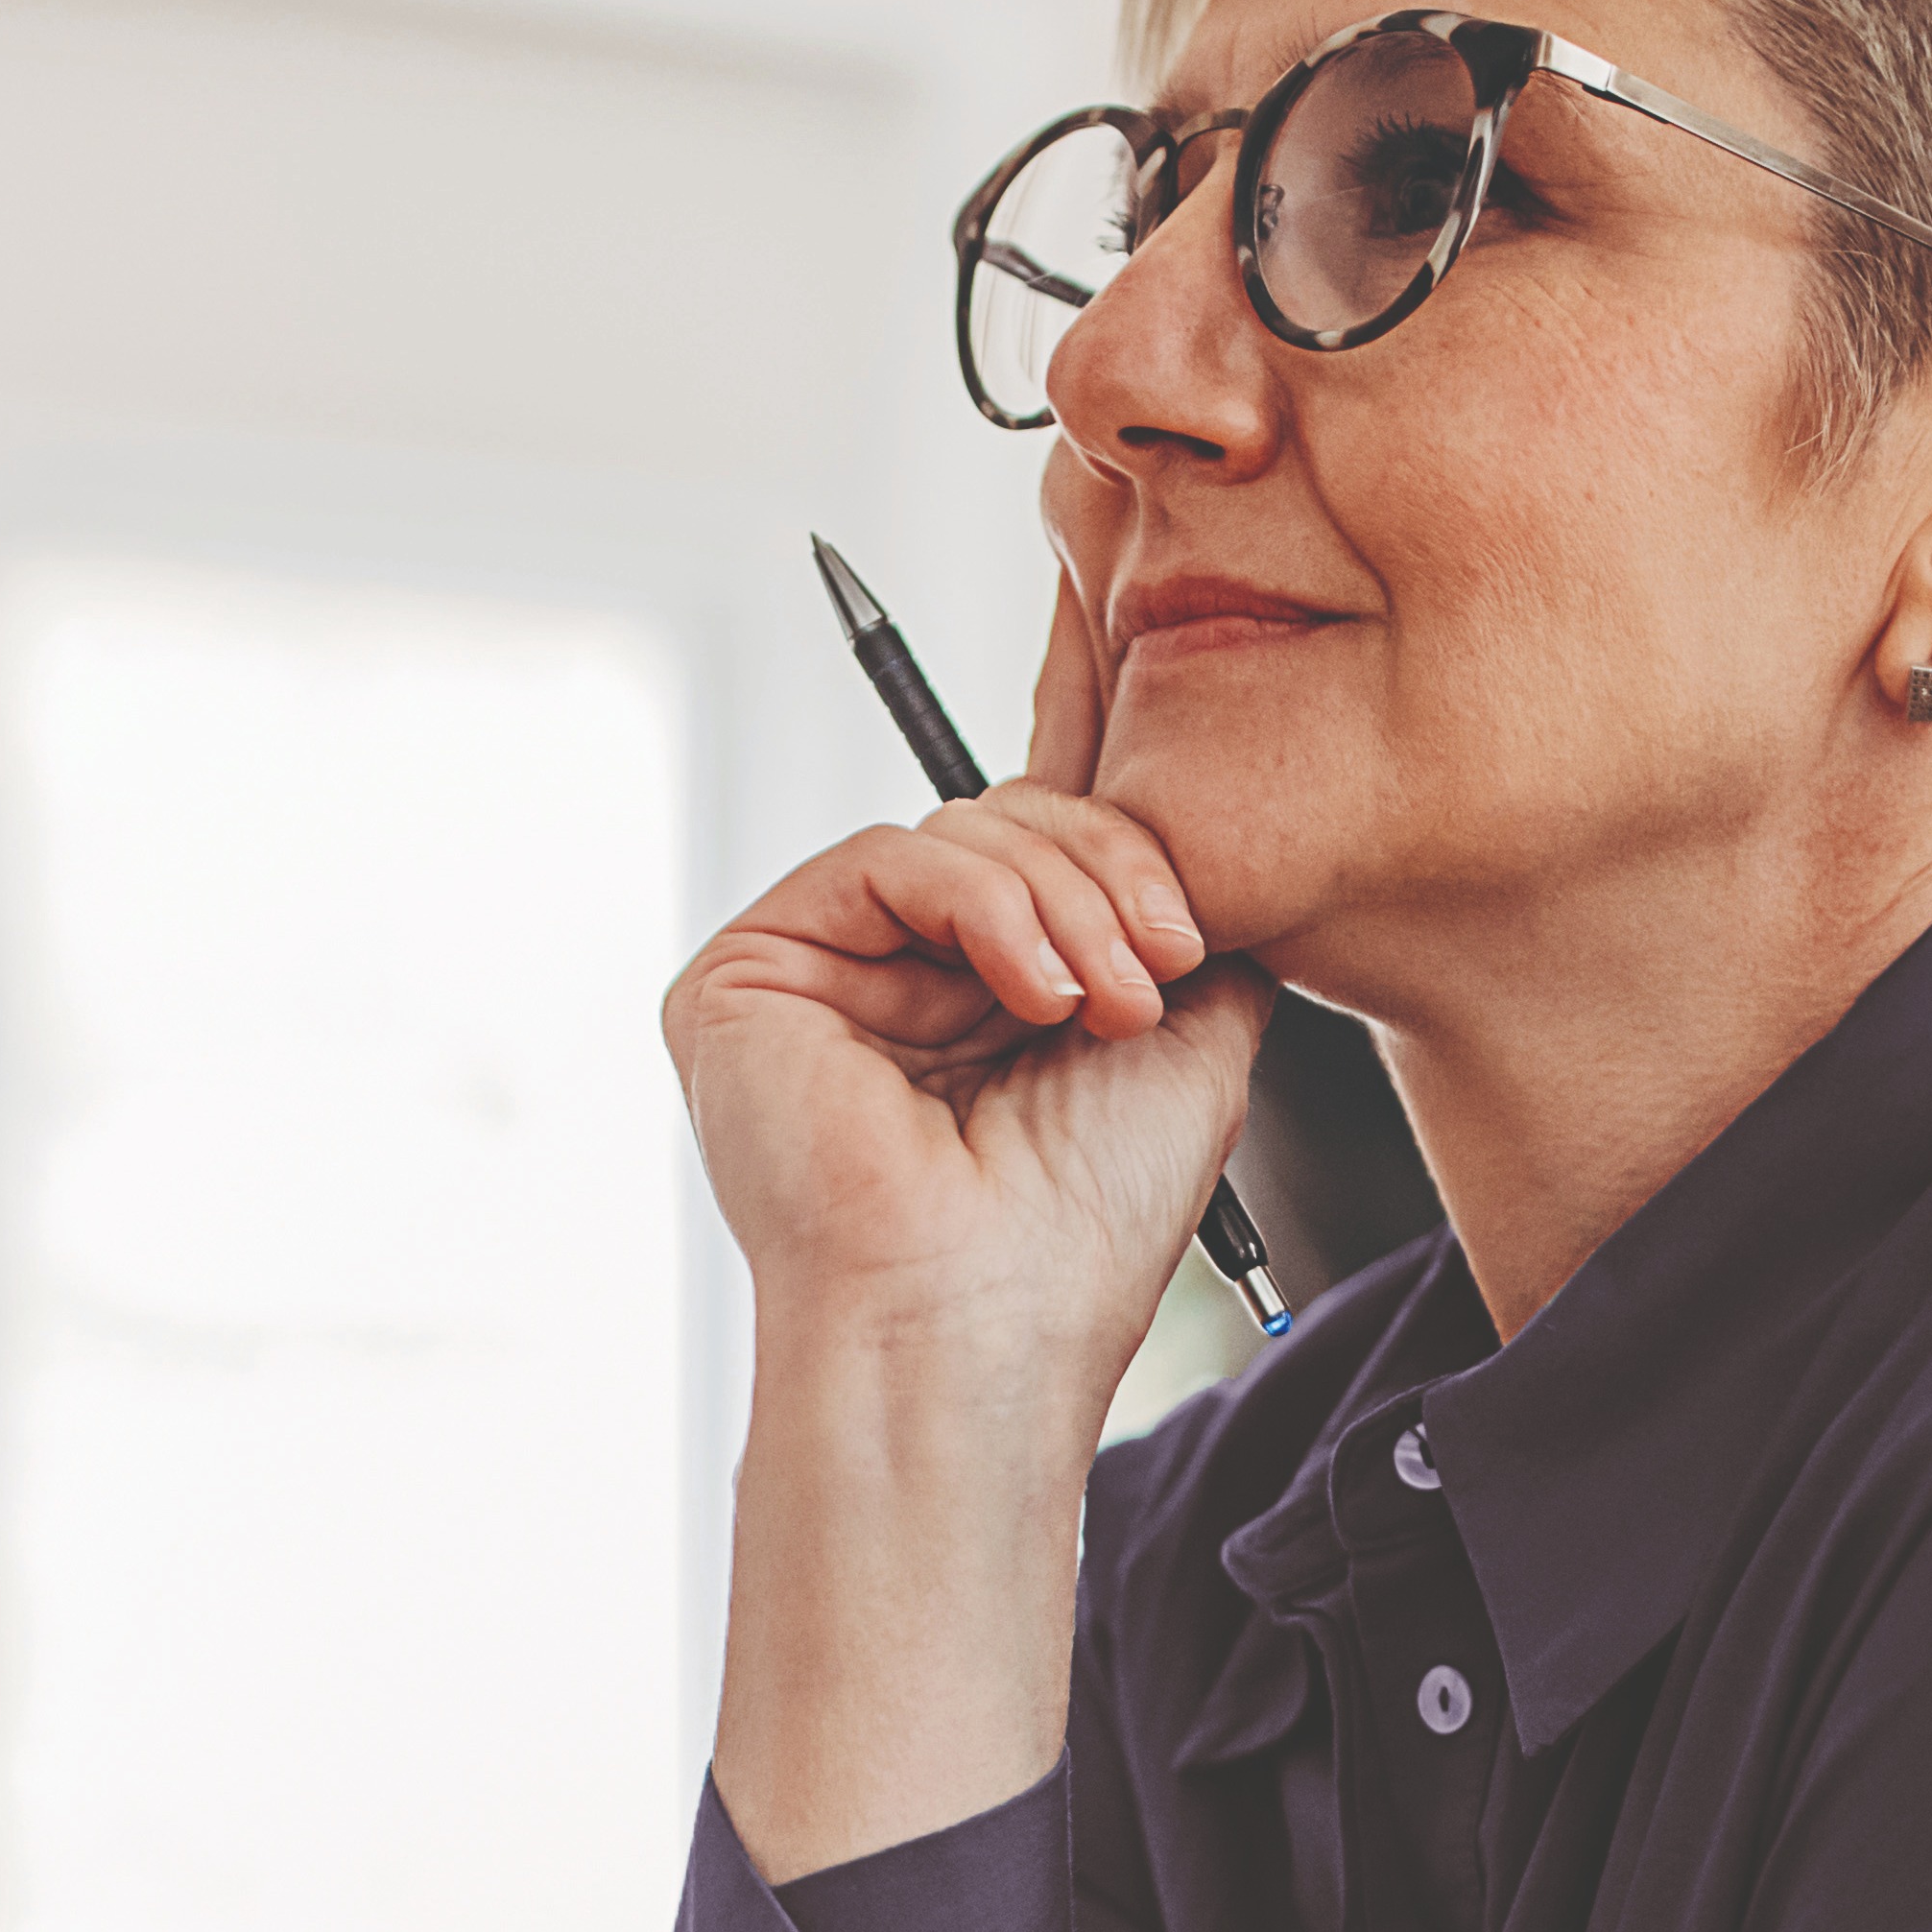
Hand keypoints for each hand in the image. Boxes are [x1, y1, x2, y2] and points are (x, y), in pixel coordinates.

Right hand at [662, 547, 1261, 1398]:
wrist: (984, 1327)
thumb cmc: (1083, 1223)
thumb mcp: (1187, 1029)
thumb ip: (1170, 901)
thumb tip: (1177, 787)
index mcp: (980, 991)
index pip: (1032, 834)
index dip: (1083, 728)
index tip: (1116, 604)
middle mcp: (890, 975)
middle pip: (1013, 817)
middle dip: (1111, 867)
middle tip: (1161, 965)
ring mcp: (812, 972)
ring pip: (963, 830)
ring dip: (1066, 898)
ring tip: (1107, 1008)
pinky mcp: (744, 974)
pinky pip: (889, 856)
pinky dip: (984, 905)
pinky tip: (1033, 994)